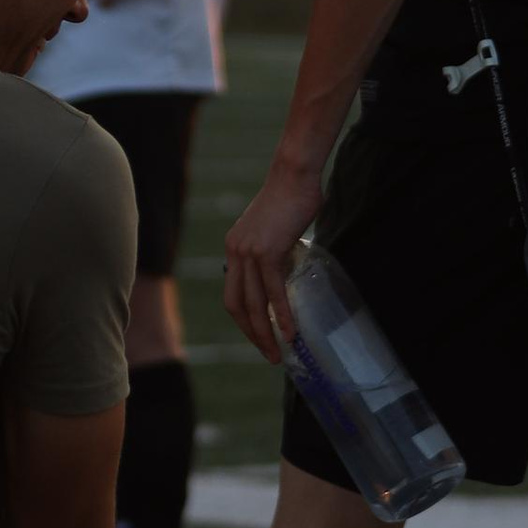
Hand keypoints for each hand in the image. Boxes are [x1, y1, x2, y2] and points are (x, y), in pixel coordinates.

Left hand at [223, 155, 326, 365]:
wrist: (294, 174)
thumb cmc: (291, 197)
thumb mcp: (274, 231)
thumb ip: (274, 253)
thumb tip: (286, 272)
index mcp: (234, 248)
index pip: (233, 294)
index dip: (244, 319)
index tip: (260, 335)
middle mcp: (235, 253)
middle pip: (237, 305)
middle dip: (252, 334)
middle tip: (268, 354)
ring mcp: (249, 253)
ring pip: (254, 304)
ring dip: (265, 332)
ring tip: (277, 353)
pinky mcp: (268, 251)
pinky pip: (273, 291)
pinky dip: (282, 315)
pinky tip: (291, 332)